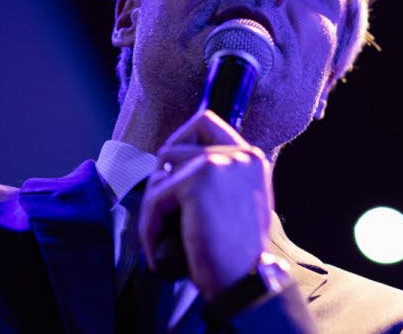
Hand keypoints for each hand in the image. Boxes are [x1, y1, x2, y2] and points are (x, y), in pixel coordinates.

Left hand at [139, 110, 275, 299]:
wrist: (244, 279)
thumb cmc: (237, 252)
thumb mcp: (239, 202)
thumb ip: (220, 178)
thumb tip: (174, 165)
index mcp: (252, 157)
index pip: (205, 122)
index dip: (179, 141)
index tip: (170, 173)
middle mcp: (240, 153)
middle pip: (174, 146)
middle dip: (161, 180)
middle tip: (163, 212)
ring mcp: (220, 163)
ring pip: (161, 171)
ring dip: (155, 204)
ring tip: (164, 233)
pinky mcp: (198, 181)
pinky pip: (155, 196)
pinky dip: (150, 224)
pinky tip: (159, 247)